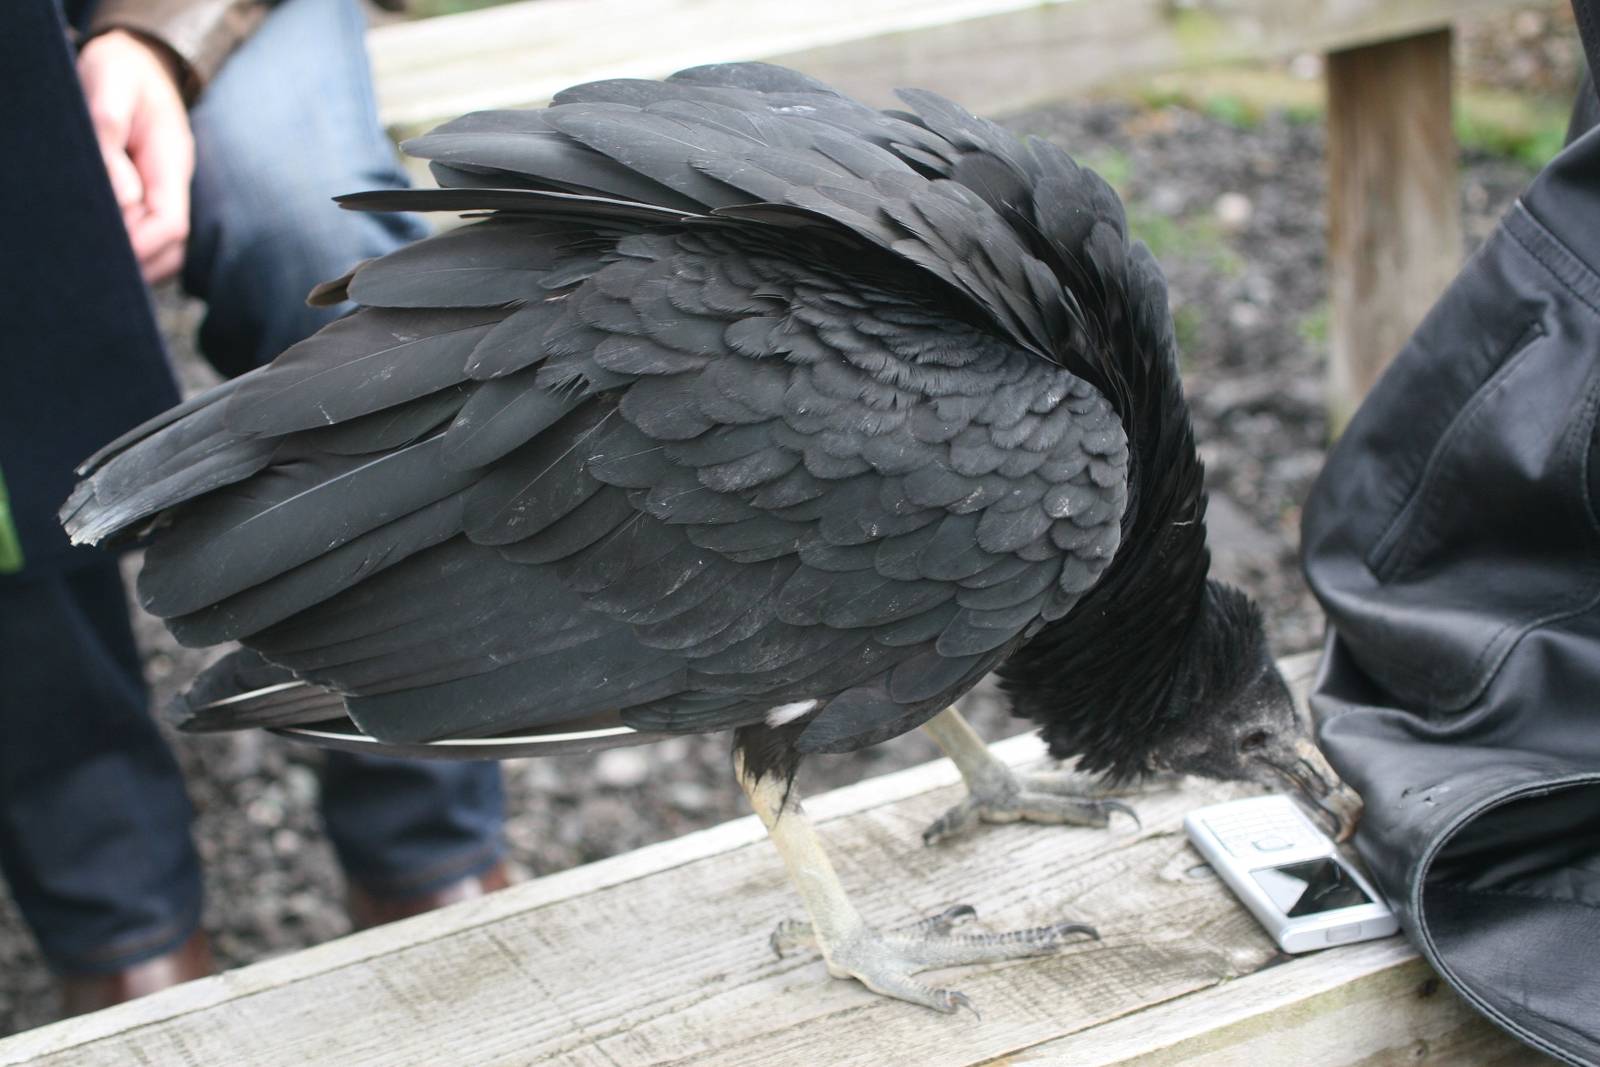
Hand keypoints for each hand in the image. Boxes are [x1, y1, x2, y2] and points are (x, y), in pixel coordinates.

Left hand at [77, 30, 194, 284]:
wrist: (141, 61)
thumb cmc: (122, 71)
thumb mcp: (110, 86)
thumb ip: (110, 136)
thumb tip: (121, 197)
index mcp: (172, 162)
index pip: (171, 225)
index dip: (141, 245)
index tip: (108, 248)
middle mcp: (175, 184)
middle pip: (173, 248)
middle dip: (140, 262)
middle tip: (98, 260)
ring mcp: (168, 192)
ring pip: (167, 250)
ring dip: (139, 260)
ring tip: (100, 255)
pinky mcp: (154, 195)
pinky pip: (153, 237)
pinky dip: (135, 249)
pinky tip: (108, 241)